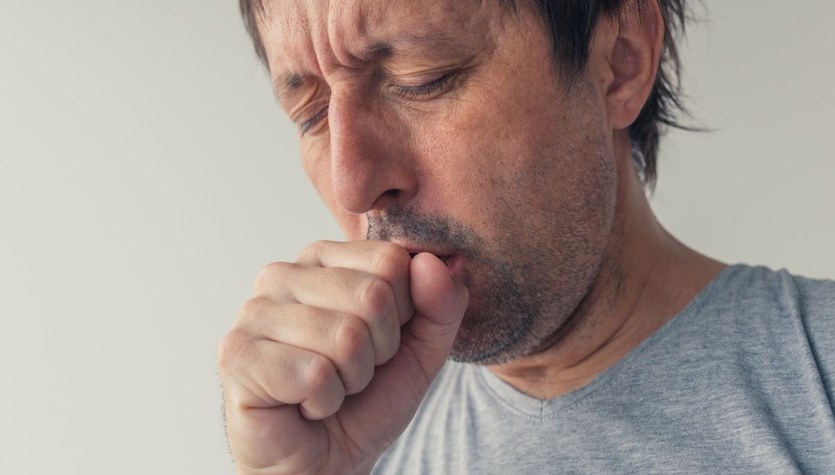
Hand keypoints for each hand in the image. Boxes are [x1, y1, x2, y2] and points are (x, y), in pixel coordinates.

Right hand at [218, 240, 467, 473]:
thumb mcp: (421, 349)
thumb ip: (440, 303)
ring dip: (351, 380)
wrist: (323, 462)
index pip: (392, 260)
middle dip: (379, 351)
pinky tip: (304, 404)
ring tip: (328, 387)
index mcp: (323, 258)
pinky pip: (316, 374)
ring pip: (346, 337)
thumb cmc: (363, 400)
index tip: (378, 342)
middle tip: (352, 372)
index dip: (403, 315)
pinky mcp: (237, 354)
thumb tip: (433, 261)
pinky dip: (324, 401)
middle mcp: (282, 274)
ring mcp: (254, 312)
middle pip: (373, 296)